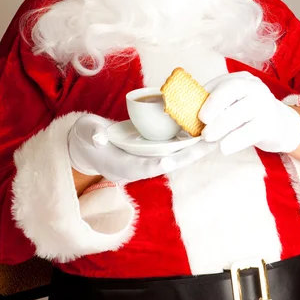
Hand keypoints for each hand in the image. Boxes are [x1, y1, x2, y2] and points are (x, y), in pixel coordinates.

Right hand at [68, 114, 216, 183]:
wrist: (89, 145)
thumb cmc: (85, 138)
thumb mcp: (85, 133)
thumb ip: (91, 134)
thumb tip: (99, 137)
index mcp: (120, 166)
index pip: (139, 167)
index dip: (153, 165)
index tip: (168, 163)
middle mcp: (138, 166)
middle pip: (166, 163)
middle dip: (187, 156)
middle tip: (208, 146)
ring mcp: (146, 159)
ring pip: (174, 156)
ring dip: (194, 149)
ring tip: (214, 138)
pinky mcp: (152, 150)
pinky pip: (173, 147)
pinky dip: (187, 141)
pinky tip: (203, 131)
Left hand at [199, 72, 299, 154]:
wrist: (283, 126)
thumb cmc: (250, 115)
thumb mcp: (236, 103)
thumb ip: (218, 105)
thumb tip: (189, 114)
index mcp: (243, 80)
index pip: (223, 82)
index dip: (207, 95)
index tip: (193, 109)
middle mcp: (255, 88)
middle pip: (232, 90)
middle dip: (213, 105)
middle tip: (201, 122)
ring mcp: (264, 105)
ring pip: (240, 111)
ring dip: (220, 125)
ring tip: (207, 137)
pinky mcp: (270, 125)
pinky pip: (250, 131)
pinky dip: (235, 140)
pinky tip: (224, 148)